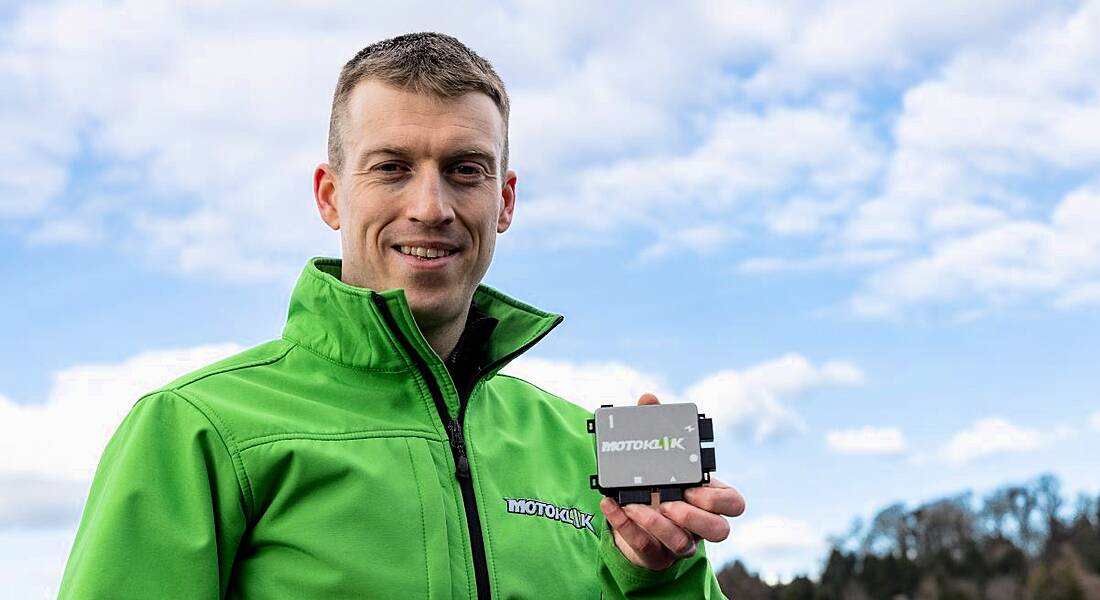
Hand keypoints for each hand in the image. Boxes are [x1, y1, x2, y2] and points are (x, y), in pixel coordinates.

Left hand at [598, 393, 745, 570]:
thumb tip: (648, 399)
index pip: (734, 504)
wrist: (631, 518)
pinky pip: (647, 549)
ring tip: (636, 506)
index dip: (717, 499)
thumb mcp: (656, 456)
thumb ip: (655, 426)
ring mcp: (680, 542)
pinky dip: (626, 527)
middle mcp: (699, 523)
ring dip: (658, 524)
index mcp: (707, 497)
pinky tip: (611, 506)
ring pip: (684, 546)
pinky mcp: (656, 555)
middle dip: (695, 517)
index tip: (692, 487)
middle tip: (668, 502)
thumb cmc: (654, 483)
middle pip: (720, 531)